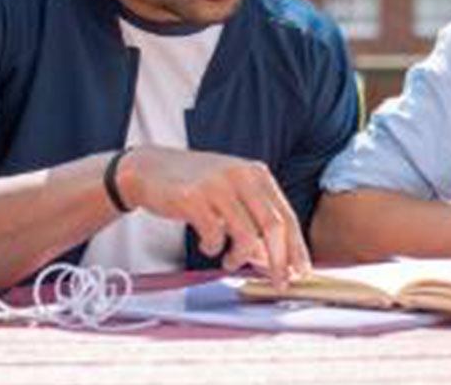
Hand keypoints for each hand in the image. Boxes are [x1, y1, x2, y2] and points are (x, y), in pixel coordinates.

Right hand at [119, 147, 308, 285]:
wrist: (149, 169)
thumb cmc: (196, 185)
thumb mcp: (232, 192)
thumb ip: (254, 219)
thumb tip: (271, 258)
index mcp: (257, 173)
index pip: (286, 215)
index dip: (296, 246)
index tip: (301, 270)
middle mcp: (241, 176)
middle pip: (273, 226)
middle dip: (280, 260)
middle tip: (280, 281)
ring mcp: (217, 186)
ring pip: (246, 235)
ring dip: (241, 258)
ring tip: (232, 261)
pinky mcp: (193, 198)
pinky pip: (214, 235)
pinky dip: (213, 248)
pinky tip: (208, 245)